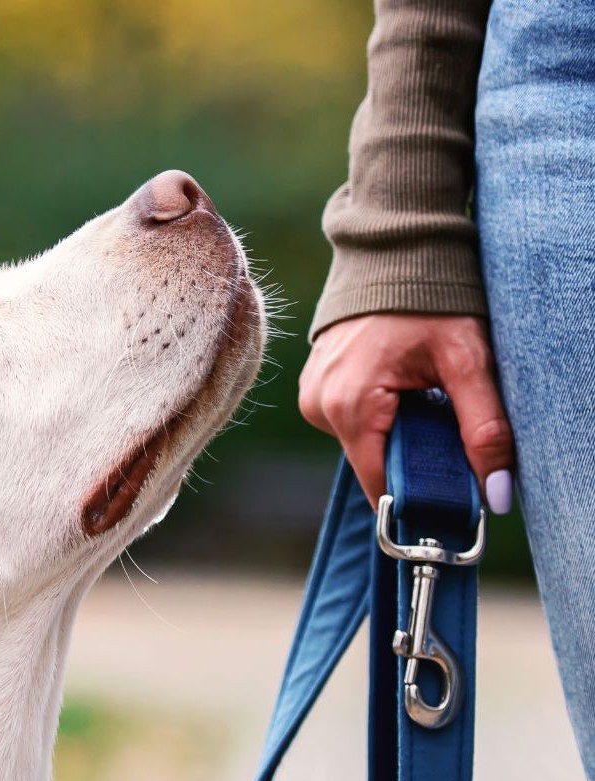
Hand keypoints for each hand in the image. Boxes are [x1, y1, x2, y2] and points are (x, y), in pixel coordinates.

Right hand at [299, 314, 514, 511]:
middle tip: (448, 423)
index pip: (380, 484)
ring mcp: (313, 397)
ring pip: (365, 443)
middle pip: (374, 462)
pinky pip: (352, 421)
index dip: (418, 499)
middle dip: (414, 455)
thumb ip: (483, 427)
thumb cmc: (429, 300)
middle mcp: (319, 407)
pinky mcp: (315, 389)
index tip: (452, 501)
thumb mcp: (466, 360)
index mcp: (349, 406)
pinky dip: (382, 416)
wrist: (392, 251)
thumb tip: (495, 492)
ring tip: (423, 394)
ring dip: (399, 432)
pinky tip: (402, 386)